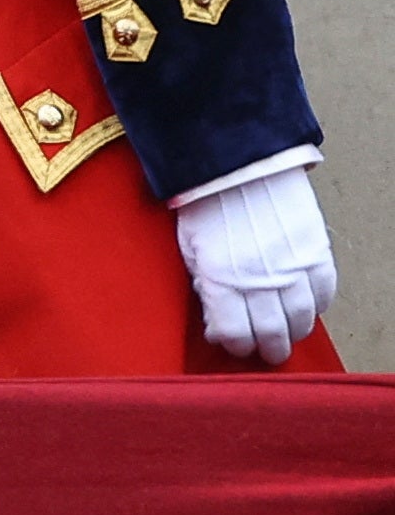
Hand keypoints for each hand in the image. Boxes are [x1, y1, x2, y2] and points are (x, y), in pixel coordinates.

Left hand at [175, 166, 336, 364]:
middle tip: (268, 352)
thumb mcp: (190, 249)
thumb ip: (206, 287)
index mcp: (221, 279)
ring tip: (287, 335)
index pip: (235, 335)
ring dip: (295, 332)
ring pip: (303, 318)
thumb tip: (218, 320)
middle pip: (272, 333)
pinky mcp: (315, 250)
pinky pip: (324, 290)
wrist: (237, 162)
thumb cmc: (206, 202)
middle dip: (269, 349)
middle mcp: (260, 279)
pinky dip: (317, 305)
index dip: (234, 344)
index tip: (234, 343)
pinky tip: (307, 306)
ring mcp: (292, 266)